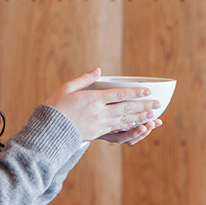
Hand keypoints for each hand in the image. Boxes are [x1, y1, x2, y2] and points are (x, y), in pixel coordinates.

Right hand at [43, 69, 160, 141]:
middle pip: (126, 108)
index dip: (135, 92)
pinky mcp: (98, 134)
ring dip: (140, 118)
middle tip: (157, 104)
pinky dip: (129, 127)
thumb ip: (85, 79)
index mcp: (92, 100)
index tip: (147, 91)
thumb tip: (98, 70)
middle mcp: (99, 113)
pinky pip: (117, 130)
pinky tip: (137, 125)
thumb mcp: (67, 88)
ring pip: (124, 120)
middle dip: (143, 106)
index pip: (119, 95)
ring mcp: (99, 125)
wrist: (48, 132)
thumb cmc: (55, 107)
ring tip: (153, 116)